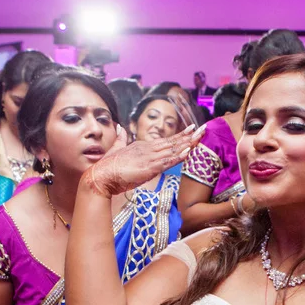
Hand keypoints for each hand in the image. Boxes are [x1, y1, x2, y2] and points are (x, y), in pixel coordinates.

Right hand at [87, 124, 204, 196]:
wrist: (100, 177)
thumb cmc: (107, 167)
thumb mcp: (116, 149)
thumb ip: (121, 138)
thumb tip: (120, 127)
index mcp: (142, 146)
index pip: (165, 141)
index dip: (180, 136)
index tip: (192, 130)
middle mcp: (147, 149)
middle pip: (173, 142)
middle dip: (189, 135)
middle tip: (204, 128)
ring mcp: (149, 157)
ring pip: (173, 149)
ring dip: (189, 143)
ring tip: (202, 135)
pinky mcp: (149, 168)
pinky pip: (168, 161)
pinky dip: (179, 156)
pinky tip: (189, 150)